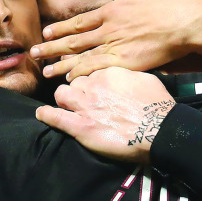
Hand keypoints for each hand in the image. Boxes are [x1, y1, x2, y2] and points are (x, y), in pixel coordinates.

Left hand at [30, 0, 201, 79]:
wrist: (185, 21)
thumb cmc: (169, 3)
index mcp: (112, 11)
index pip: (79, 21)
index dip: (60, 28)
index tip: (46, 34)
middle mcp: (108, 28)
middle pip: (73, 39)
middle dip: (52, 47)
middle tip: (34, 53)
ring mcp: (115, 45)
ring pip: (81, 55)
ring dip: (61, 64)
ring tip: (45, 71)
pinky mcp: (125, 61)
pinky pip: (97, 67)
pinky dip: (82, 72)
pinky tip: (70, 78)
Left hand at [36, 68, 174, 162]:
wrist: (160, 129)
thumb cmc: (158, 105)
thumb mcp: (146, 79)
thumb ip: (129, 75)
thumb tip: (125, 77)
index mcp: (108, 72)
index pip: (89, 71)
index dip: (90, 80)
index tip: (93, 86)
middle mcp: (93, 86)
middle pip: (73, 82)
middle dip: (76, 89)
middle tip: (82, 99)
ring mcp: (85, 106)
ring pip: (61, 94)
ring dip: (63, 100)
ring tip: (65, 106)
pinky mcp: (81, 127)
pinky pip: (55, 117)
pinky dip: (46, 115)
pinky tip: (42, 114)